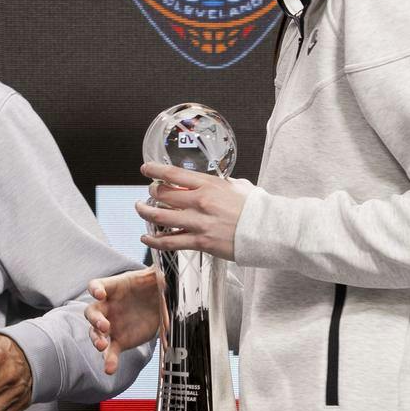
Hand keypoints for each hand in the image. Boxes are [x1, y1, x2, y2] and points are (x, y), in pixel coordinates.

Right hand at [86, 267, 164, 375]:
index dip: (95, 289)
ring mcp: (111, 325)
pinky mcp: (119, 341)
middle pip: (92, 312)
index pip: (96, 285)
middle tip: (104, 326)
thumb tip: (162, 269)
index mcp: (114, 288)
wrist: (159, 302)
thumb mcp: (157, 277)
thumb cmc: (153, 285)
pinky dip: (109, 360)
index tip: (99, 294)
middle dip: (95, 320)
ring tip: (102, 347)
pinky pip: (110, 352)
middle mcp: (107, 307)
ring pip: (96, 333)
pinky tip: (109, 369)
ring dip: (96, 340)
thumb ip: (157, 274)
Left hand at [135, 162, 250, 259]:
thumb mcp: (238, 187)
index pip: (173, 174)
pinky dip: (154, 240)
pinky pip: (170, 241)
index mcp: (209, 184)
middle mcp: (200, 201)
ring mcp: (199, 222)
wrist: (268, 230)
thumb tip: (212, 185)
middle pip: (163, 194)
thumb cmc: (257, 208)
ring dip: (146, 212)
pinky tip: (147, 237)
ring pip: (161, 216)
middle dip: (152, 192)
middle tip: (149, 193)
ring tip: (141, 209)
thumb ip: (221, 185)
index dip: (155, 171)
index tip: (146, 169)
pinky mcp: (200, 242)